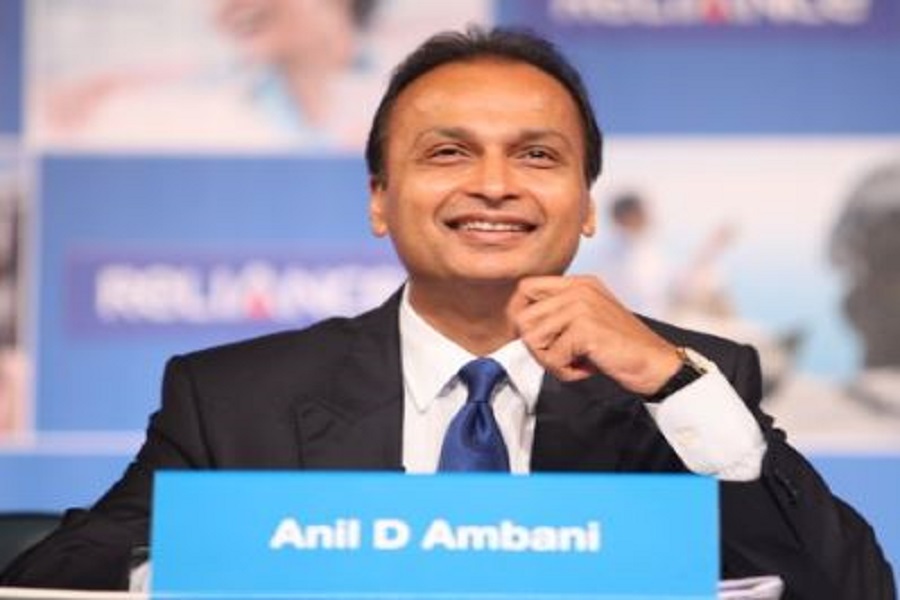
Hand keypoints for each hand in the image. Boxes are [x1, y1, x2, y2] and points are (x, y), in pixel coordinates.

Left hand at [507, 275, 680, 393]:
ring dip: (550, 360)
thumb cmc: (621, 347)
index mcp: (578, 283)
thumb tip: (520, 327)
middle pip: (523, 317)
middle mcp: (578, 289)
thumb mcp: (588, 319)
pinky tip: (585, 368)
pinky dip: (564, 371)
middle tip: (561, 356)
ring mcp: (581, 306)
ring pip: (533, 338)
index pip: (526, 287)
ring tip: (574, 362)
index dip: (520, 314)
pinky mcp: (584, 329)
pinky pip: (550, 357)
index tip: (532, 337)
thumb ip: (559, 314)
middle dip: (536, 346)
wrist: (656, 363)